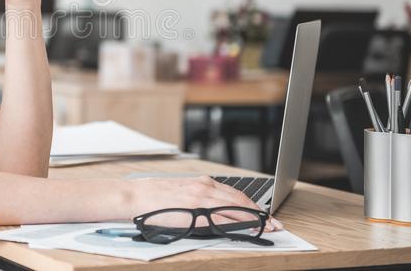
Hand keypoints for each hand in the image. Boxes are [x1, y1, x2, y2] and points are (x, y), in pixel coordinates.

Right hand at [130, 175, 282, 231]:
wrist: (135, 196)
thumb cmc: (155, 197)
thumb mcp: (183, 191)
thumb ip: (201, 197)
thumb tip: (218, 209)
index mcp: (202, 182)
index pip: (235, 194)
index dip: (253, 205)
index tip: (266, 214)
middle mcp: (204, 188)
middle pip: (240, 201)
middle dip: (260, 214)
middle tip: (275, 224)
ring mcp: (200, 200)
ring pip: (235, 209)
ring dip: (254, 219)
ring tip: (267, 228)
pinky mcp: (194, 213)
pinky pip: (222, 218)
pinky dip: (238, 223)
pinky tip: (247, 229)